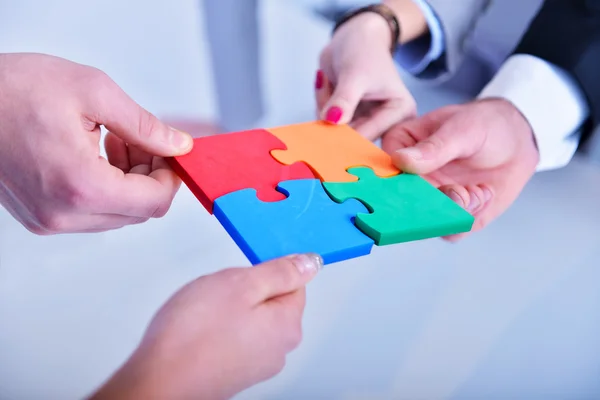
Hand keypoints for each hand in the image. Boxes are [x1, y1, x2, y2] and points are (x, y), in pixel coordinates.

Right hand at [0, 53, 192, 233]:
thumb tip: (178, 145)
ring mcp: (48, 219)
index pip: (154, 202)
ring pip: (117, 214)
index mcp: (80, 186)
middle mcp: (63, 214)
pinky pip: (91, 212)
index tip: (173, 154)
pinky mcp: (39, 216)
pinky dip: (106, 187)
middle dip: (151, 176)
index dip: (172, 177)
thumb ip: (145, 126)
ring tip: (116, 139)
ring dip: (129, 181)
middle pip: (138, 212)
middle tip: (144, 140)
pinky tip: (97, 152)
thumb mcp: (93, 92)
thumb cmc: (12, 90)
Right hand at [90, 254, 322, 399]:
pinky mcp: (233, 372)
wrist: (158, 382)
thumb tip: (310, 263)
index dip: (267, 271)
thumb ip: (280, 272)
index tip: (244, 273)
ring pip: (249, 318)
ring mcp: (256, 364)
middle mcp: (278, 349)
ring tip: (204, 313)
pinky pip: (232, 337)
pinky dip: (217, 328)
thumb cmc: (194, 335)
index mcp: (288, 325)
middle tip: (219, 292)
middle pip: (271, 302)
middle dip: (244, 290)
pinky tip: (197, 330)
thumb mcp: (242, 284)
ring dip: (228, 309)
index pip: (295, 283)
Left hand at [316, 13, 415, 139]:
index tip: (325, 135)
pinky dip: (321, 103)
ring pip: (335, 130)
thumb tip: (332, 121)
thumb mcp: (355, 74)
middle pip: (352, 138)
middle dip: (333, 119)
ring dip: (324, 107)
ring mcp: (365, 122)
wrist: (354, 36)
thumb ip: (345, 99)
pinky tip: (327, 84)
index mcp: (400, 113)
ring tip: (331, 81)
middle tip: (328, 97)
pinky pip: (326, 121)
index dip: (346, 138)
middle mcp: (386, 123)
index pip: (370, 135)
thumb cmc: (364, 50)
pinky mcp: (349, 118)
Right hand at [382, 99, 539, 239]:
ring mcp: (426, 199)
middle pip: (401, 205)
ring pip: (426, 223)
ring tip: (479, 189)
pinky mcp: (447, 216)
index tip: (422, 184)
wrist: (517, 141)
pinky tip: (484, 194)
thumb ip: (434, 147)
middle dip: (433, 204)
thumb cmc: (485, 124)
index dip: (398, 185)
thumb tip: (401, 160)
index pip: (385, 173)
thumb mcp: (462, 128)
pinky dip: (470, 217)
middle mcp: (407, 179)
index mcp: (399, 148)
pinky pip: (450, 231)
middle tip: (459, 191)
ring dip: (457, 210)